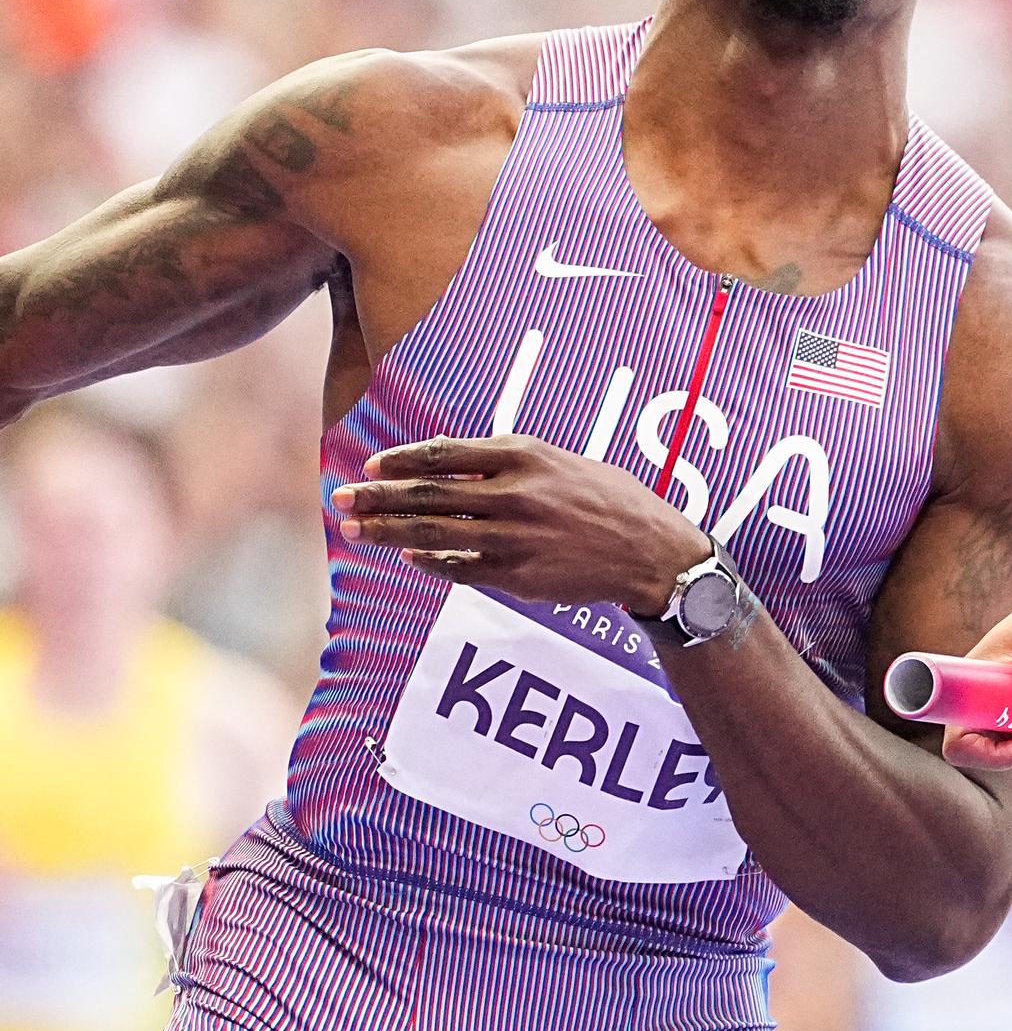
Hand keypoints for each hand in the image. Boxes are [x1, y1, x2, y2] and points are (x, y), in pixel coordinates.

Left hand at [331, 435, 711, 613]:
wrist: (651, 552)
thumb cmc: (613, 501)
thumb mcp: (565, 462)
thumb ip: (511, 459)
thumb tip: (452, 456)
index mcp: (525, 456)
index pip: (444, 454)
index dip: (401, 461)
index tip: (372, 466)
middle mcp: (513, 494)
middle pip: (426, 495)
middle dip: (376, 497)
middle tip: (341, 499)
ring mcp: (512, 537)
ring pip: (432, 533)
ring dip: (386, 531)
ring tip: (354, 529)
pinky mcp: (517, 575)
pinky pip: (458, 568)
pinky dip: (428, 562)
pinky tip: (407, 557)